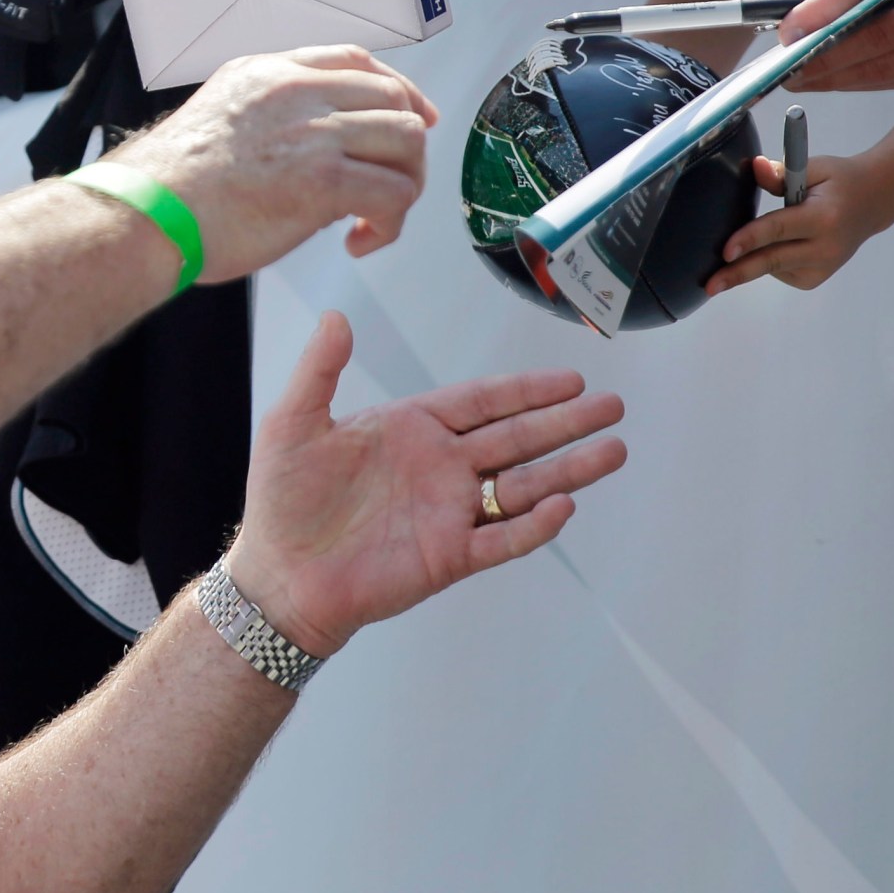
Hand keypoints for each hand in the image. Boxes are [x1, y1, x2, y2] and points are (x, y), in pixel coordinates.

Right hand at [107, 46, 436, 279]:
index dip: (397, 88)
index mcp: (269, 73)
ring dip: (404, 183)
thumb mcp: (221, 115)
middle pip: (394, 96)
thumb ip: (270, 119)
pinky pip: (394, 193)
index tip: (414, 114)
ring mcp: (314, 132)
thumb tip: (312, 153)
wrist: (147, 212)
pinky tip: (359, 240)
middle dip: (407, 145)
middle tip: (395, 184)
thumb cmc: (168, 185)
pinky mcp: (323, 179)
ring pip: (407, 139)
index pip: (355, 60)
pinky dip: (390, 223)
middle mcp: (297, 93)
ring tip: (375, 217)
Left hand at [224, 313, 626, 656]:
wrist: (279, 576)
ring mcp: (449, 513)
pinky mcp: (449, 557)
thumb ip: (319, 371)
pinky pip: (502, 538)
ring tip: (613, 450)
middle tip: (612, 405)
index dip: (527, 390)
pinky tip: (562, 505)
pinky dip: (533, 524)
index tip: (571, 379)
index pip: (482, 403)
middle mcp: (440, 467)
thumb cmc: (283, 501)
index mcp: (411, 430)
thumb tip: (336, 316)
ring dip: (568, 469)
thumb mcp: (293, 424)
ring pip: (522, 485)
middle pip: (517, 438)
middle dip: (565, 421)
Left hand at [702, 154, 893, 296]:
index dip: (750, 239)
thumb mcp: (814, 167)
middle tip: (709, 285)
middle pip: (772, 260)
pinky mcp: (815, 279)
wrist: (872, 203)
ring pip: (772, 267)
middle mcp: (825, 248)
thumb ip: (781, 173)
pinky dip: (770, 260)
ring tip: (763, 234)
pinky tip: (782, 242)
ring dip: (752, 256)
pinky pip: (779, 272)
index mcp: (823, 217)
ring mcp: (823, 268)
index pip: (779, 229)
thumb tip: (755, 167)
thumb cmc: (837, 181)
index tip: (725, 252)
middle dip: (737, 273)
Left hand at [779, 0, 893, 90]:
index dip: (822, 13)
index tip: (787, 32)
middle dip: (823, 59)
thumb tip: (800, 25)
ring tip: (802, 80)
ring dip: (838, 79)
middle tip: (786, 70)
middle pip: (877, 39)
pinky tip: (838, 80)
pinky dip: (865, 81)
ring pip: (888, 69)